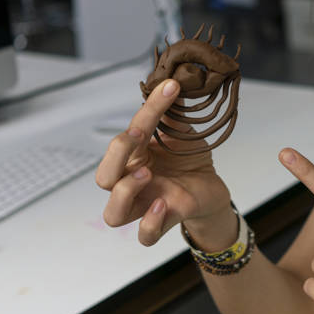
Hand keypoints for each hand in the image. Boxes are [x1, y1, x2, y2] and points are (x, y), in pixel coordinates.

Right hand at [95, 79, 231, 247]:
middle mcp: (132, 182)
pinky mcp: (163, 222)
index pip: (127, 135)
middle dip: (116, 154)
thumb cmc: (188, 160)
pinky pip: (144, 236)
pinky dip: (149, 224)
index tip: (170, 88)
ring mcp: (145, 205)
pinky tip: (163, 205)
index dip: (147, 110)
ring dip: (125, 191)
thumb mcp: (181, 133)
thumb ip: (172, 112)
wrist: (210, 189)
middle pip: (103, 177)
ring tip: (148, 174)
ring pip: (113, 213)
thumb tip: (174, 77)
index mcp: (132, 158)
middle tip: (138, 136)